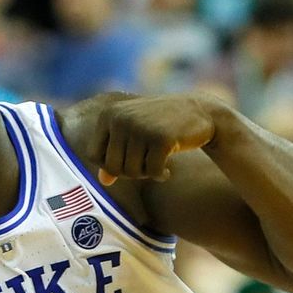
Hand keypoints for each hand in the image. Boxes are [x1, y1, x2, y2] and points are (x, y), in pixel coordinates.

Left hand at [88, 94, 215, 185]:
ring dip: (146, 174)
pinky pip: (152, 172)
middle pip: (112, 167)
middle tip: (145, 166)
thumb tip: (103, 181)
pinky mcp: (162, 138)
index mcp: (108, 114)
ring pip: (132, 171)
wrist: (199, 110)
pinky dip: (160, 175)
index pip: (93, 155)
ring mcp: (141, 127)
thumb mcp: (133, 136)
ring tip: (157, 164)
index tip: (128, 162)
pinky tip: (168, 169)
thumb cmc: (160, 124)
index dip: (110, 165)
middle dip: (129, 173)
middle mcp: (120, 118)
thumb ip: (114, 156)